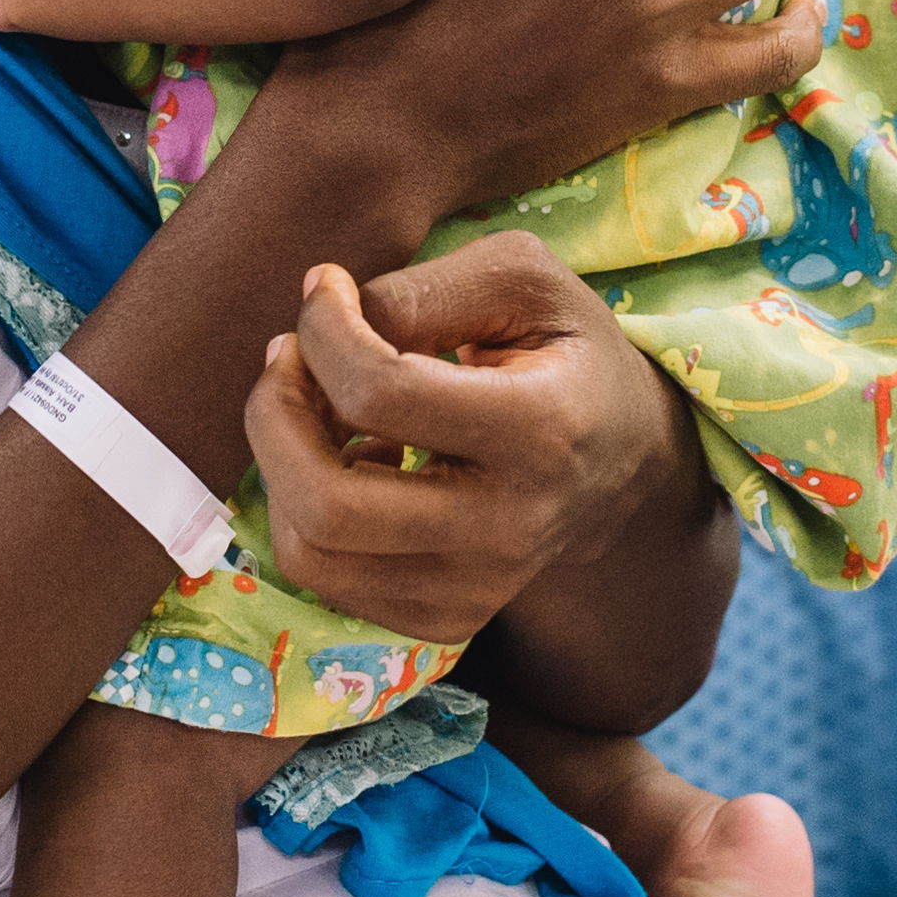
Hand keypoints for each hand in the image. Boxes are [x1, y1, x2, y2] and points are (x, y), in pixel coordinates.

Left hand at [246, 242, 686, 645]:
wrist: (622, 458)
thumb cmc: (563, 350)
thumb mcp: (522, 279)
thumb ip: (423, 289)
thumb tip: (325, 315)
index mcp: (540, 431)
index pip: (379, 392)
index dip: (323, 328)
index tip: (326, 288)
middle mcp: (508, 530)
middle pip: (326, 503)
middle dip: (274, 412)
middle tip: (290, 355)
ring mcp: (475, 589)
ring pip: (310, 552)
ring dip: (280, 463)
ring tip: (313, 405)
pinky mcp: (445, 618)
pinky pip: (324, 578)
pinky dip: (305, 511)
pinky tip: (351, 461)